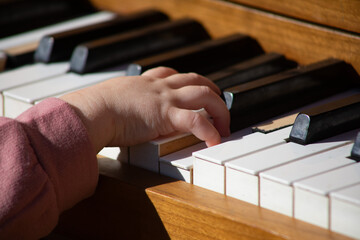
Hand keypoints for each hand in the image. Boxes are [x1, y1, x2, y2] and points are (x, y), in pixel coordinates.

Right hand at [60, 67, 229, 152]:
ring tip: (224, 123)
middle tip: (218, 99)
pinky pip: (197, 121)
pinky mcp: (167, 116)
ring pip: (203, 94)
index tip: (191, 85)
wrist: (91, 110)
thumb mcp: (105, 99)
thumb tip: (102, 113)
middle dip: (210, 88)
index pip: (169, 73)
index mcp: (143, 83)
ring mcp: (165, 99)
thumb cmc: (92, 108)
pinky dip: (210, 131)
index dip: (184, 79)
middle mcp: (158, 87)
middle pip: (193, 78)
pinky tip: (215, 140)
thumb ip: (112, 103)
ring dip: (219, 108)